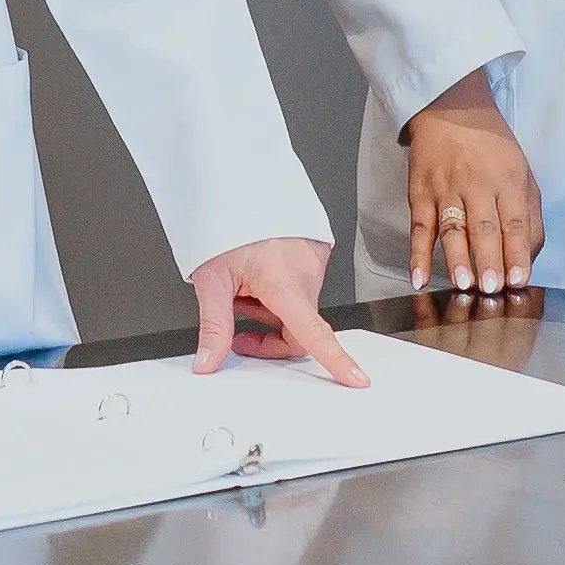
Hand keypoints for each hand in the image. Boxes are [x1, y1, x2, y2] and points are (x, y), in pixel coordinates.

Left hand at [192, 237, 366, 384]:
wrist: (237, 185)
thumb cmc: (226, 224)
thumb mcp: (211, 279)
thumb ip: (214, 326)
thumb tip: (209, 361)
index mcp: (283, 281)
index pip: (312, 333)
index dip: (336, 360)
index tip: (355, 379)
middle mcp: (306, 272)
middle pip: (298, 329)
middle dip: (268, 334)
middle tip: (238, 320)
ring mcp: (314, 262)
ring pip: (297, 309)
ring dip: (270, 308)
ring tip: (243, 287)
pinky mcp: (314, 255)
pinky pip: (301, 287)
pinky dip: (277, 291)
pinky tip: (257, 275)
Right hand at [400, 70, 544, 298]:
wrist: (449, 110)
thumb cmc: (491, 147)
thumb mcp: (523, 173)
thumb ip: (530, 216)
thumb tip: (528, 258)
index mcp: (508, 180)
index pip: (514, 222)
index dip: (516, 252)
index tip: (518, 279)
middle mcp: (477, 185)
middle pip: (483, 227)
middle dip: (488, 260)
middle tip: (491, 288)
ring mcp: (445, 190)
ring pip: (451, 228)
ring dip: (457, 259)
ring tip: (463, 284)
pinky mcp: (420, 194)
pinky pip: (419, 228)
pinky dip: (416, 255)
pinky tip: (418, 277)